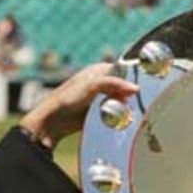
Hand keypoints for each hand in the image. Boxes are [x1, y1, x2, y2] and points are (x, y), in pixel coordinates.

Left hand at [20, 63, 136, 148]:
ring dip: (123, 107)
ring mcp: (100, 98)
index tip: (140, 88)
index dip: (132, 78)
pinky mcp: (99, 113)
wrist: (52, 122)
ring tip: (122, 113)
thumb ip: (113, 84)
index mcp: (98, 70)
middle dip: (128, 95)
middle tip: (129, 103)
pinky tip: (119, 120)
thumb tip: (135, 88)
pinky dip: (118, 117)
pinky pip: (114, 114)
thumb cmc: (66, 99)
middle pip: (123, 87)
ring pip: (120, 101)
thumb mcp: (91, 86)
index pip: (123, 70)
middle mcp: (101, 83)